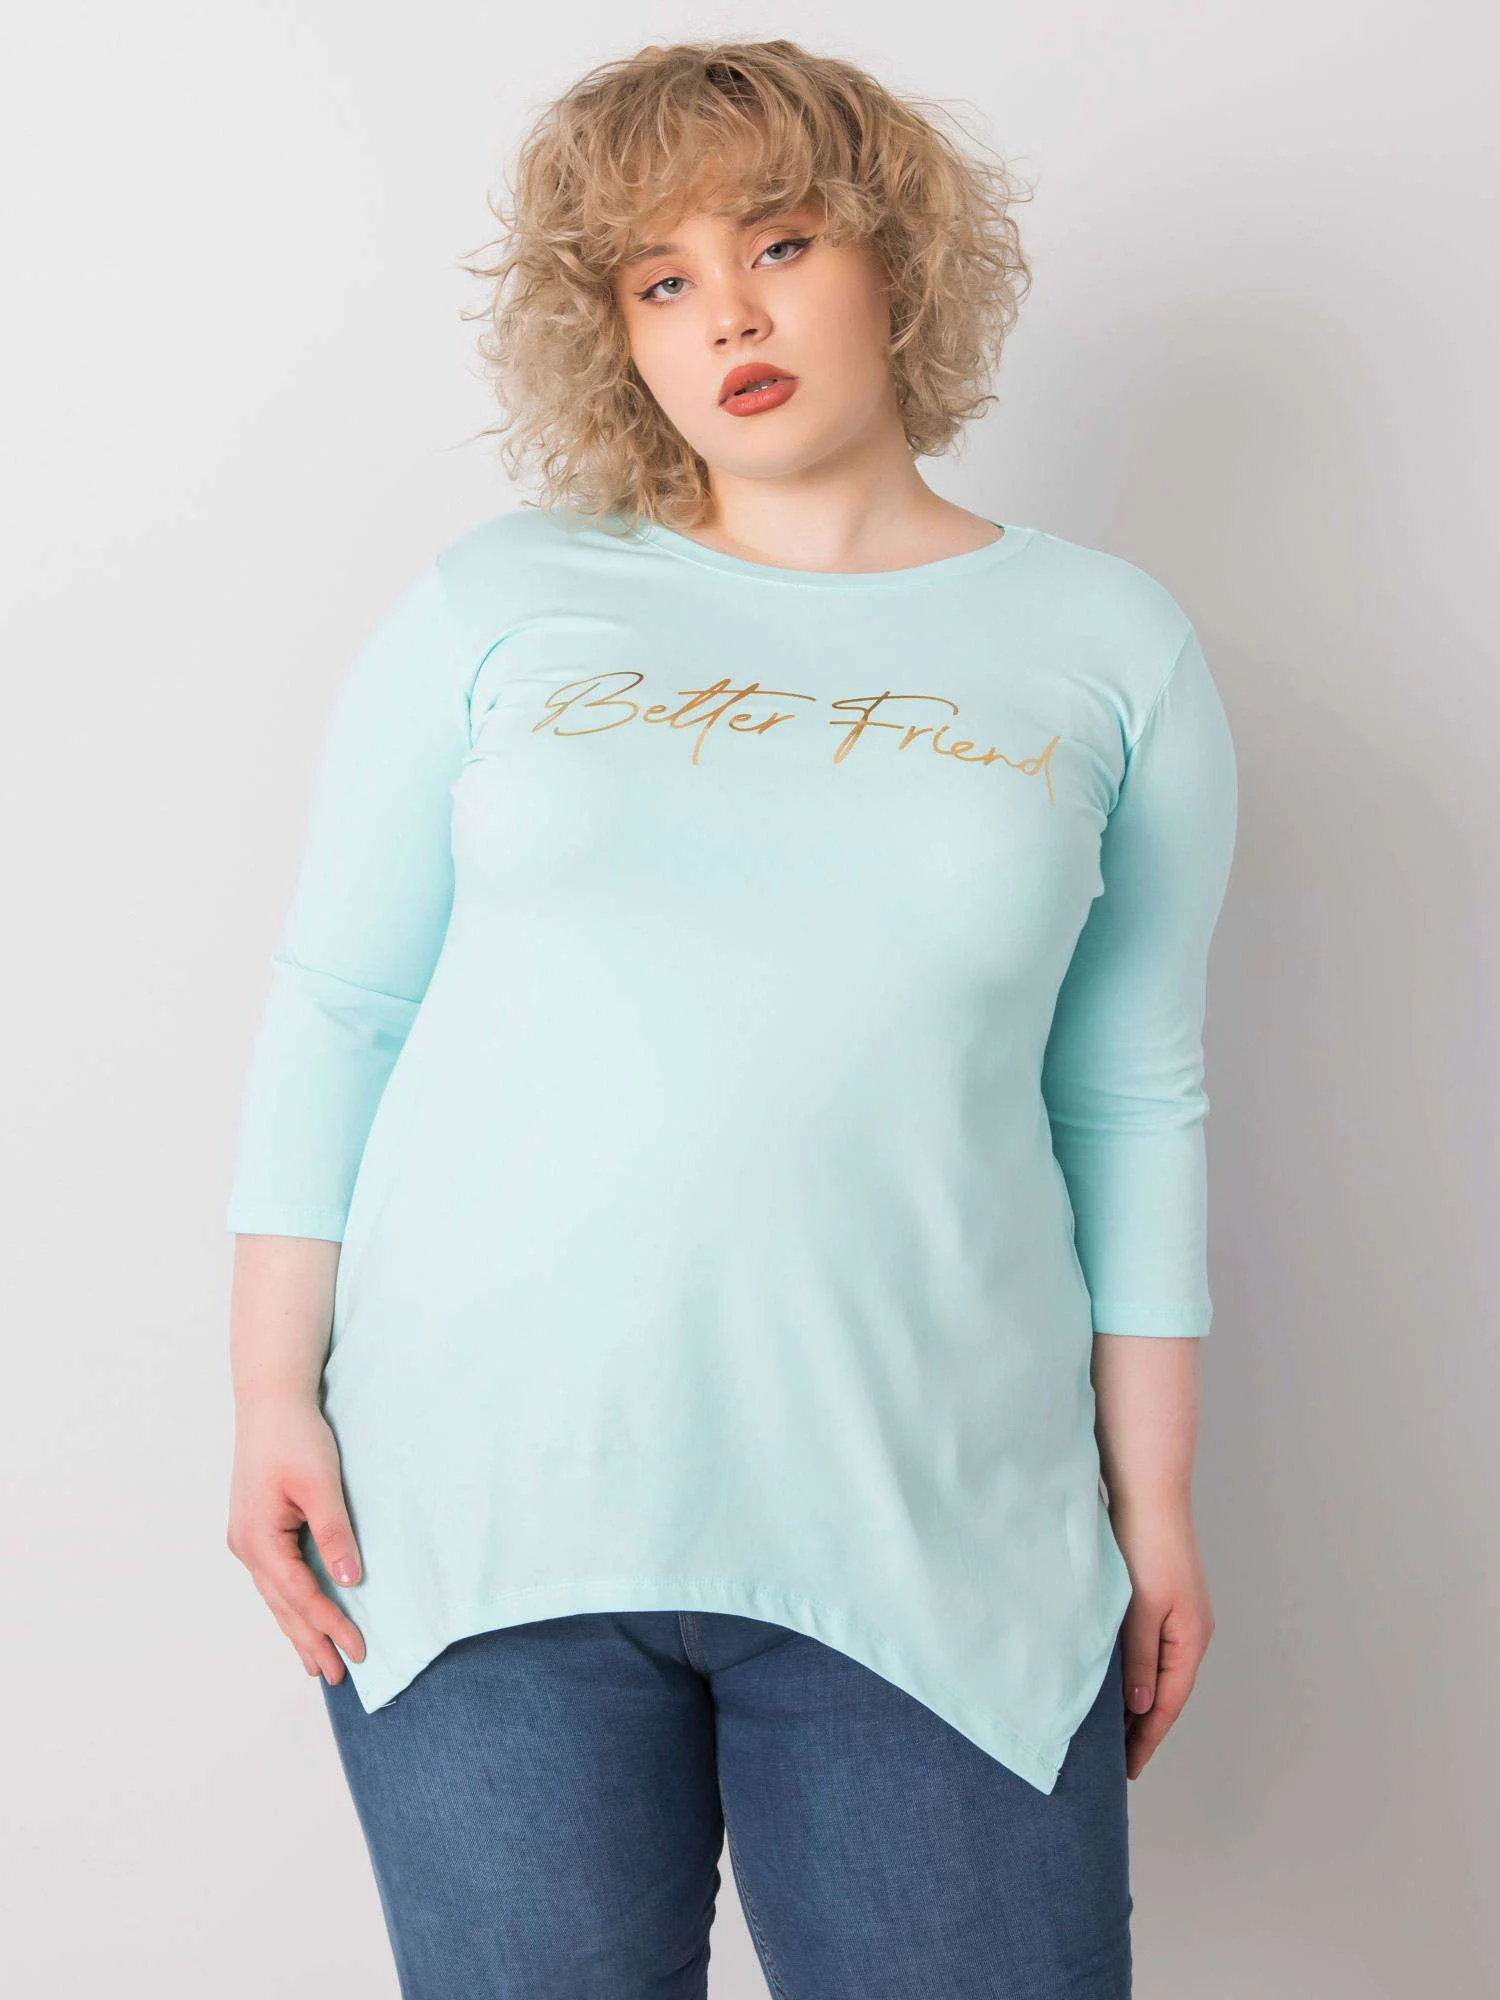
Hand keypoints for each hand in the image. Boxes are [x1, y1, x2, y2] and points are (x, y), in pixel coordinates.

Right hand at [227, 1393, 366, 1684]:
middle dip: (311, 1641)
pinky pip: (277, 1578)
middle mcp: (247, 1546)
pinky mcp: (257, 1529)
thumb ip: (334, 1534)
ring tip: (318, 1663)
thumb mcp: (321, 1484)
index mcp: (259, 1539)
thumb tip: (349, 1582)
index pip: (301, 1596)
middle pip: (283, 1606)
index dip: (331, 1625)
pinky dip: (292, 1602)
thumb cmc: (296, 1437)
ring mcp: (248, 1539)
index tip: (359, 1651)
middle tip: (338, 1676)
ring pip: (277, 1596)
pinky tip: (301, 1616)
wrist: (271, 1401)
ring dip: (298, 1628)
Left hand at [1108, 1496, 1214, 1779]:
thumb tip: (1141, 1707)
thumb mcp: (1141, 1609)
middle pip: (1165, 1692)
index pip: (1167, 1703)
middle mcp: (1190, 1631)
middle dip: (1143, 1726)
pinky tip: (1113, 1678)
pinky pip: (1149, 1649)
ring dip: (1137, 1699)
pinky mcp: (1162, 1599)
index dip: (1146, 1738)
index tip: (1127, 1769)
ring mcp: (1178, 1615)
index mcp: (1191, 1638)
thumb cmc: (1145, 1545)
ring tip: (1110, 1728)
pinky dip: (1133, 1670)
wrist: (1147, 1491)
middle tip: (1115, 1760)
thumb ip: (1140, 1658)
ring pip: (1156, 1671)